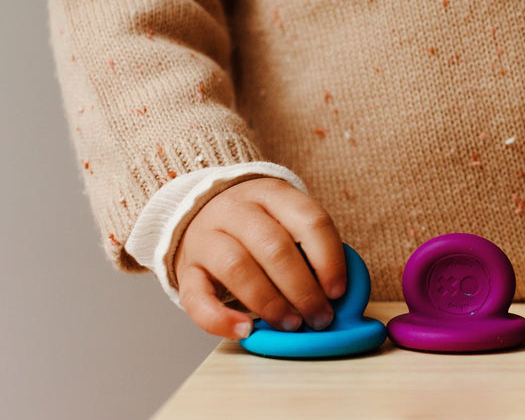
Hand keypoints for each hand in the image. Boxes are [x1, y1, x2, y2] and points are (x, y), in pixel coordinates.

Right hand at [174, 177, 345, 338]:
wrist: (201, 213)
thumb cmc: (259, 226)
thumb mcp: (286, 220)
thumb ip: (310, 248)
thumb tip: (337, 293)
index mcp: (273, 194)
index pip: (309, 220)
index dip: (329, 258)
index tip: (338, 291)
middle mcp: (236, 209)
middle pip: (274, 246)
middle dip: (303, 288)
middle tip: (319, 316)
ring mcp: (206, 237)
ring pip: (238, 268)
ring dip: (271, 302)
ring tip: (291, 324)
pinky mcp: (186, 270)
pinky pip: (198, 298)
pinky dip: (220, 319)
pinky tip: (245, 331)